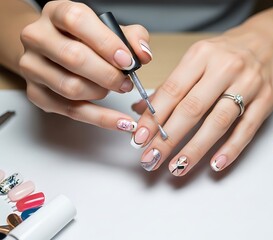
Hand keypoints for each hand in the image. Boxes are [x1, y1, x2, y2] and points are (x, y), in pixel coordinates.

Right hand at [19, 0, 151, 130]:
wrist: (51, 51)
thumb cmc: (83, 39)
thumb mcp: (108, 29)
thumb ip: (131, 36)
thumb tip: (143, 54)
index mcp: (56, 12)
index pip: (77, 21)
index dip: (106, 42)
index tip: (127, 61)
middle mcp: (38, 37)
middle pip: (73, 58)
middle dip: (108, 75)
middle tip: (127, 83)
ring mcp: (32, 67)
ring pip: (71, 87)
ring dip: (102, 93)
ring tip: (117, 89)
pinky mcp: (36, 93)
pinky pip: (72, 111)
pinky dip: (102, 119)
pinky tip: (121, 121)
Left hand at [132, 19, 272, 174]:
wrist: (269, 41)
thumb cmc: (227, 53)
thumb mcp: (196, 59)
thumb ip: (171, 85)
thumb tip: (141, 109)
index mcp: (202, 55)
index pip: (172, 91)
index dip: (154, 117)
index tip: (140, 138)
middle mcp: (225, 68)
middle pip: (192, 109)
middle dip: (168, 138)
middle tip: (152, 158)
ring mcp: (248, 84)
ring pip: (218, 122)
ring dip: (195, 149)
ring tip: (178, 166)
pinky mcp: (266, 100)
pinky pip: (247, 129)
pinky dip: (231, 149)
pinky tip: (215, 164)